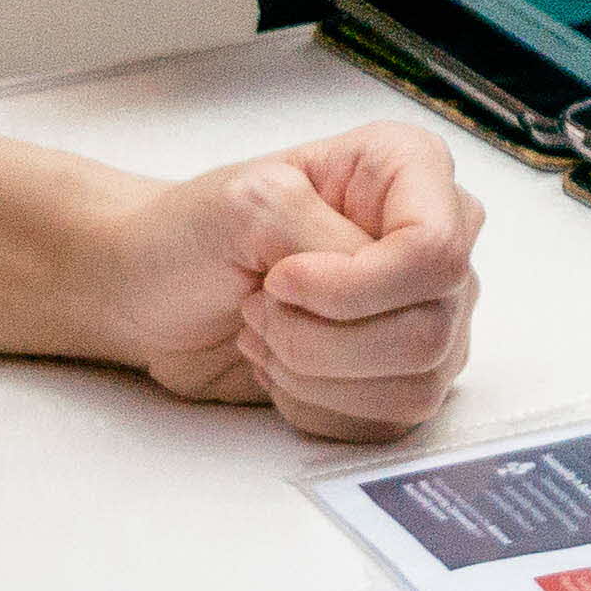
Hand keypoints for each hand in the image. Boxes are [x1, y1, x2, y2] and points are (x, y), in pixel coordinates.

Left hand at [107, 125, 488, 441]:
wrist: (153, 294)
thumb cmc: (192, 232)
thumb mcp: (250, 203)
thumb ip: (322, 236)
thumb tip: (369, 289)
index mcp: (410, 169)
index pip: (436, 250)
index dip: (357, 287)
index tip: (281, 278)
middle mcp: (437, 238)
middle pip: (430, 328)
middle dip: (321, 339)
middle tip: (260, 306)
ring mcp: (431, 311)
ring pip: (416, 383)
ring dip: (313, 373)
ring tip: (265, 332)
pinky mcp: (405, 374)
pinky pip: (389, 421)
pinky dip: (316, 405)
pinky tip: (282, 366)